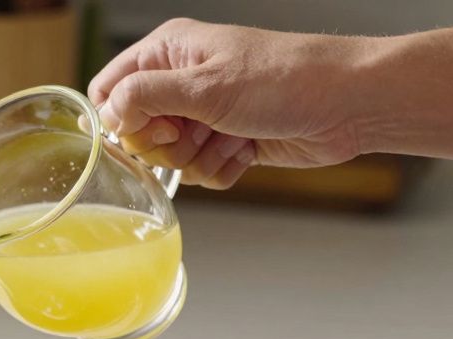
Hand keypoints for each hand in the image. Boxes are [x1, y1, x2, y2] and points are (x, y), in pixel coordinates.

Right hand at [88, 19, 368, 188]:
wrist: (348, 105)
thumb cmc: (286, 79)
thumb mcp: (205, 85)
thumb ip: (144, 97)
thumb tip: (105, 114)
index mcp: (169, 51)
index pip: (109, 89)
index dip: (117, 118)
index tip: (143, 130)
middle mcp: (183, 81)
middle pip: (136, 131)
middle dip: (164, 144)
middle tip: (192, 133)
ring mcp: (205, 114)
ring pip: (169, 157)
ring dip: (196, 158)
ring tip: (229, 137)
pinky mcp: (226, 142)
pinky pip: (199, 171)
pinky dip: (220, 168)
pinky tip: (245, 150)